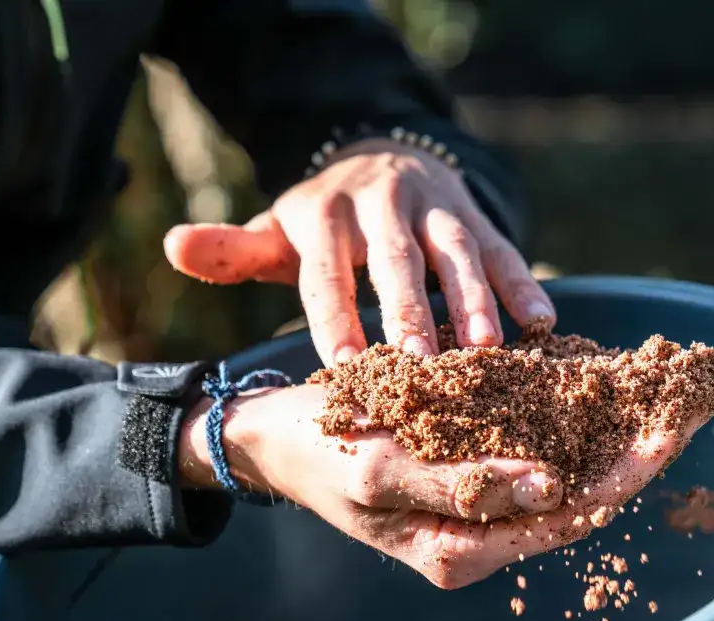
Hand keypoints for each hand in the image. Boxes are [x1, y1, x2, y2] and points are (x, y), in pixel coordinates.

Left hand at [164, 139, 554, 366]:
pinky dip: (522, 285)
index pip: (325, 273)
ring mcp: (435, 208)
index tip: (342, 368)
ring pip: (457, 253)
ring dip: (474, 301)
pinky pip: (504, 250)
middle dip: (409, 312)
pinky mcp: (477, 217)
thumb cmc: (323, 222)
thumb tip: (172, 245)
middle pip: (396, 261)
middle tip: (420, 364)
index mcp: (324, 216)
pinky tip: (541, 325)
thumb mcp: (276, 232)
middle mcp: (382, 206)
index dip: (334, 318)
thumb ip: (231, 250)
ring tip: (485, 351)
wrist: (382, 158)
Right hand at [179, 384, 699, 588]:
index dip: (626, 471)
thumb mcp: (381, 470)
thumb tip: (553, 489)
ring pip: (566, 484)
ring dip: (615, 442)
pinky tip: (607, 400)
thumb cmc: (321, 452)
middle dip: (637, 454)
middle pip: (580, 502)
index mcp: (460, 550)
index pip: (566, 515)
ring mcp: (476, 515)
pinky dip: (574, 430)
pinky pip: (536, 463)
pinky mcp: (469, 486)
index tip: (674, 426)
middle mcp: (478, 540)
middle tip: (692, 403)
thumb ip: (464, 486)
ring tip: (666, 399)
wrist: (276, 444)